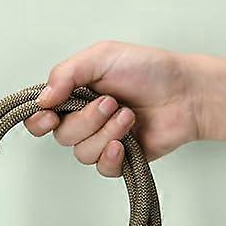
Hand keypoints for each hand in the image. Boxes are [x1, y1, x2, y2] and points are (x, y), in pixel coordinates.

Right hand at [24, 40, 202, 176]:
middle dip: (87, 120)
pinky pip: (102, 168)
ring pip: (82, 153)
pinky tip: (125, 142)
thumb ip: (67, 73)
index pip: (41, 117)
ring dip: (106, 133)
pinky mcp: (119, 160)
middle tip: (111, 102)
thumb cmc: (151, 71)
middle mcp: (85, 120)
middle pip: (62, 136)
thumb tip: (43, 97)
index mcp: (75, 95)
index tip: (51, 115)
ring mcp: (101, 141)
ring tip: (128, 116)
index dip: (39, 121)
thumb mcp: (103, 56)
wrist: (186, 94)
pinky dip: (111, 155)